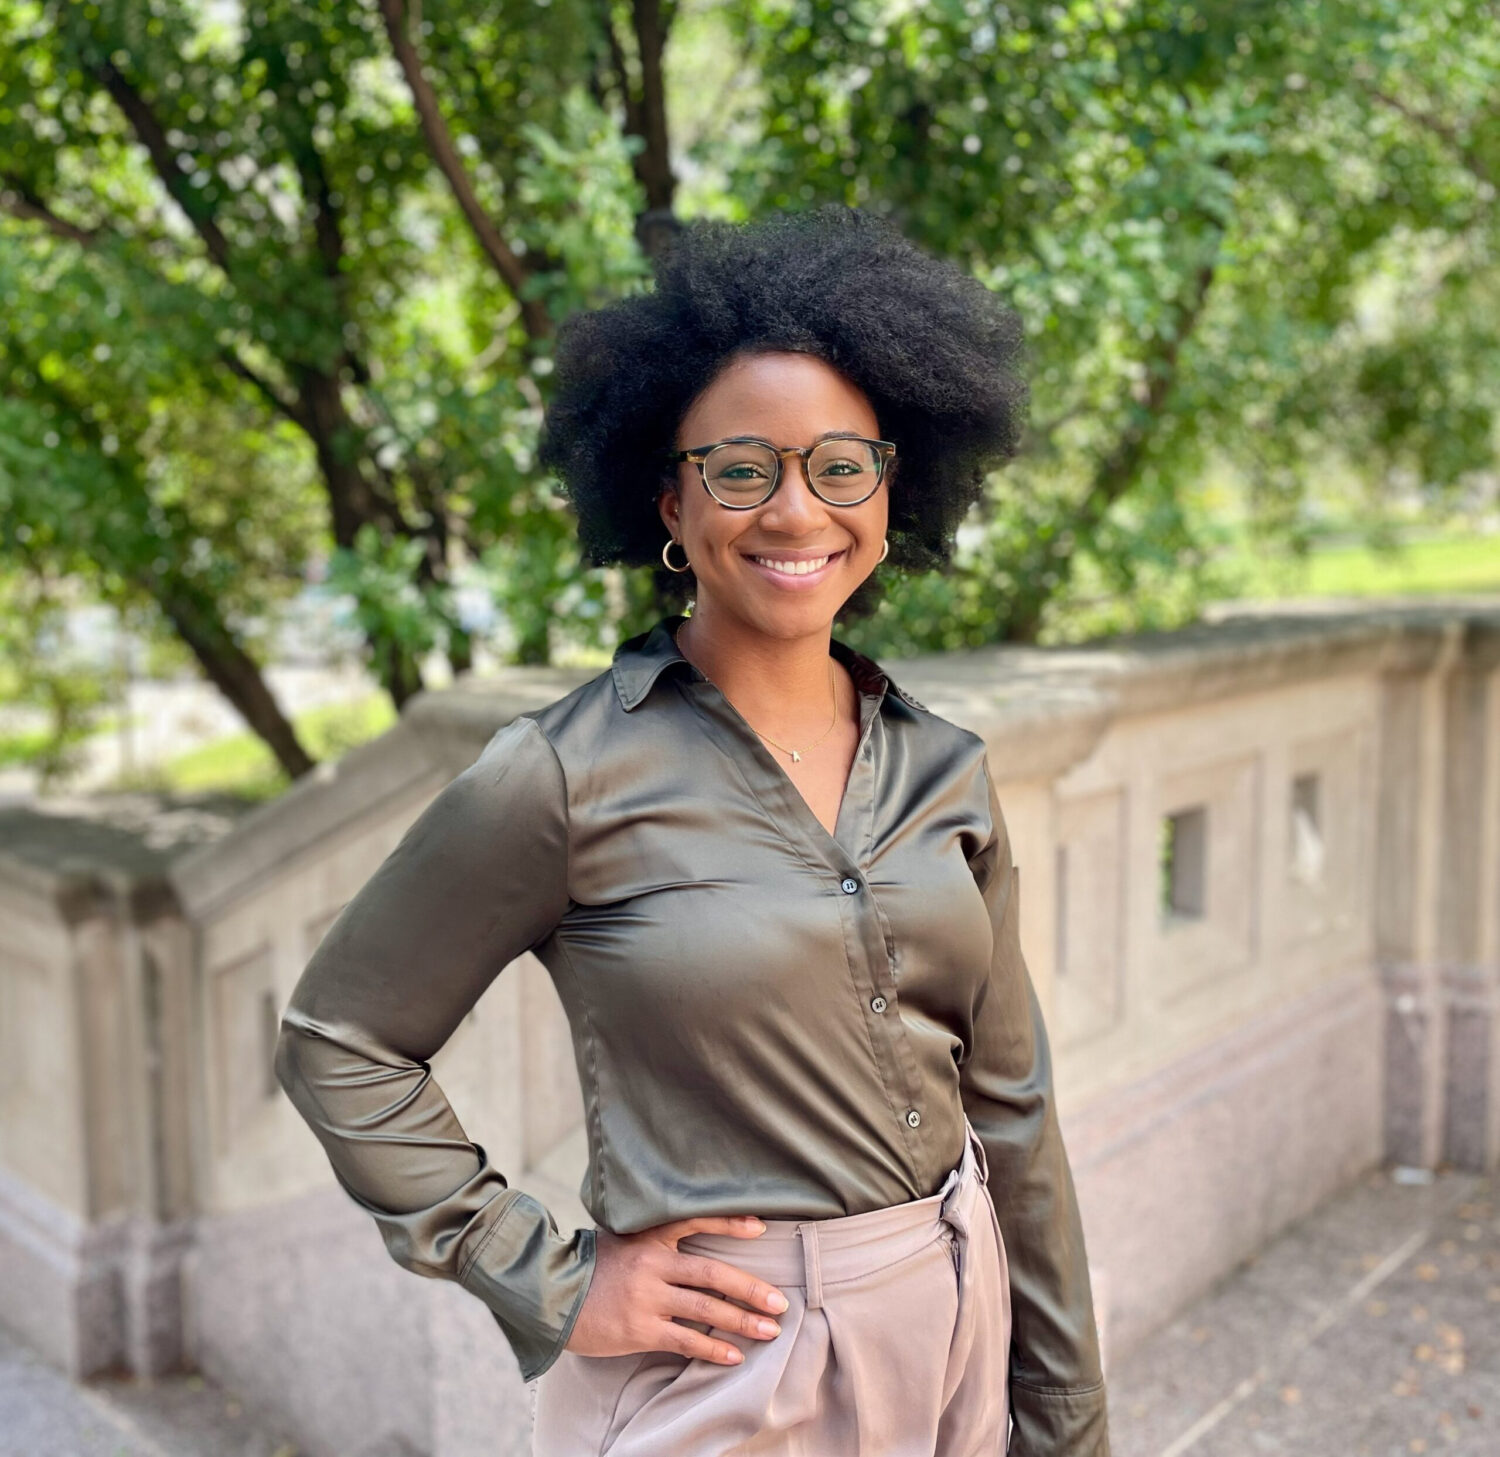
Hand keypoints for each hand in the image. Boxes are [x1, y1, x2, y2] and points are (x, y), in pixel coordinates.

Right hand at [565, 1215, 789, 1365]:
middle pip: (712, 1273)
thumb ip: (652, 1240)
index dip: (729, 1224)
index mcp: (649, 1236)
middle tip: (780, 1301)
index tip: (761, 1227)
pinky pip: (684, 1340)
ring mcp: (647, 1298)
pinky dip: (712, 1348)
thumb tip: (688, 1242)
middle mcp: (652, 1264)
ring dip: (741, 1320)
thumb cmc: (590, 1266)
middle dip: (750, 1288)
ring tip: (769, 1330)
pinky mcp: (639, 1329)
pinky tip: (733, 1355)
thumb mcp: (621, 1240)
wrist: (551, 1295)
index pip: (696, 1221)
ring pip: (705, 1308)